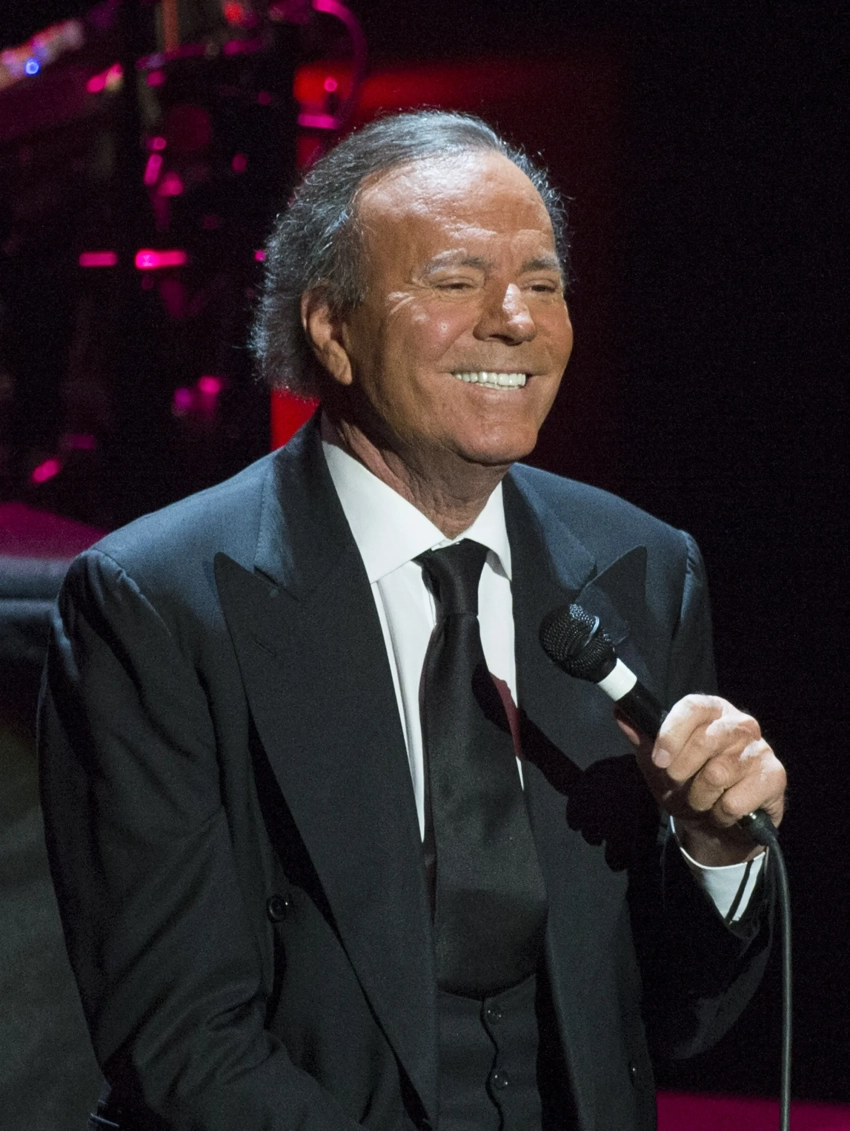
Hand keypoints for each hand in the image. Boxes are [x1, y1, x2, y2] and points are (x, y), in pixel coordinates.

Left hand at [616, 694, 786, 866]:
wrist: (716, 823)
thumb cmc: (686, 783)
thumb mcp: (657, 762)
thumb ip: (641, 737)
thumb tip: (620, 711)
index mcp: (711, 711)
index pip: (692, 707)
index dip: (672, 733)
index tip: (659, 760)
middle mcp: (740, 724)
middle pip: (706, 740)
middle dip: (682, 772)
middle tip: (679, 785)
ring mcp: (760, 749)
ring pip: (718, 774)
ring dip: (700, 798)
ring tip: (702, 800)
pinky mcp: (775, 777)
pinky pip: (735, 801)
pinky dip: (721, 814)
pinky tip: (725, 812)